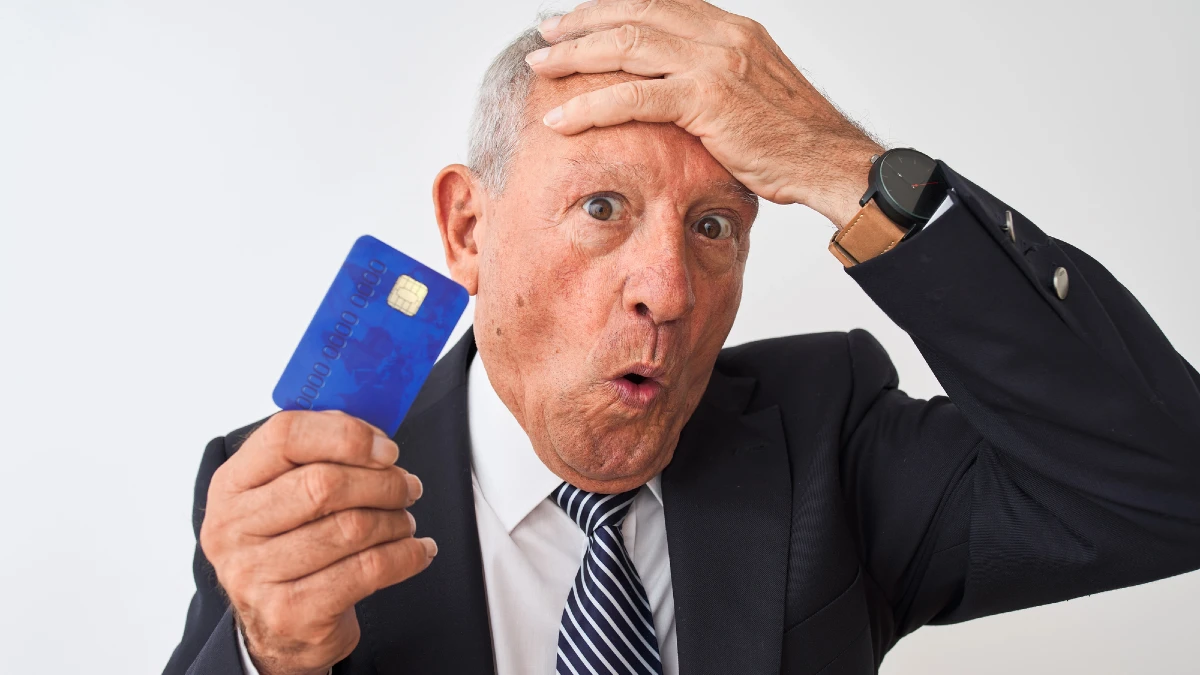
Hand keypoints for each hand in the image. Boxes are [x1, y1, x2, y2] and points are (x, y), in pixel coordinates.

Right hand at [199, 410, 436, 674]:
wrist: (278, 630)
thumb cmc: (289, 548)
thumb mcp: (283, 495)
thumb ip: (317, 454)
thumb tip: (373, 435)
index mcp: (231, 486)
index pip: (284, 436)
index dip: (346, 435)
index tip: (385, 448)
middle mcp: (234, 529)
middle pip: (323, 484)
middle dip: (382, 481)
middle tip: (407, 486)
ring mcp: (257, 575)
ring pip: (352, 528)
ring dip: (395, 520)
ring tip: (404, 521)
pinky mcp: (292, 611)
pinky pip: (369, 570)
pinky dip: (406, 555)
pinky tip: (416, 550)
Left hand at [528, 0, 883, 226]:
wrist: (830, 160)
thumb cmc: (794, 139)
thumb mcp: (754, 92)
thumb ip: (716, 78)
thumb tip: (679, 89)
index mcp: (732, 29)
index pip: (659, 4)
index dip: (612, 9)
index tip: (577, 20)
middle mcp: (722, 35)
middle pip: (635, 16)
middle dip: (583, 23)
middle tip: (546, 35)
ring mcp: (715, 63)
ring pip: (627, 47)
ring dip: (576, 55)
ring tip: (541, 66)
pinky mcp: (707, 100)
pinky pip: (634, 97)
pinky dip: (591, 106)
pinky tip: (562, 119)